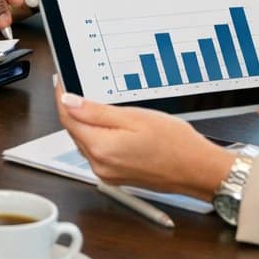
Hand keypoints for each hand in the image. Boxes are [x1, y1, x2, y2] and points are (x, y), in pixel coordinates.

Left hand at [54, 80, 231, 199]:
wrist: (197, 169)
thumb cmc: (175, 144)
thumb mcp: (134, 117)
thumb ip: (96, 111)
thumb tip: (68, 102)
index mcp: (101, 148)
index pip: (68, 118)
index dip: (62, 96)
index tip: (61, 81)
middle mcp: (100, 165)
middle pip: (74, 131)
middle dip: (73, 109)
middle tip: (78, 86)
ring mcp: (108, 174)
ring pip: (85, 142)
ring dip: (86, 124)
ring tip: (96, 103)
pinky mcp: (116, 177)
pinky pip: (98, 153)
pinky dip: (98, 137)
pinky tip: (110, 126)